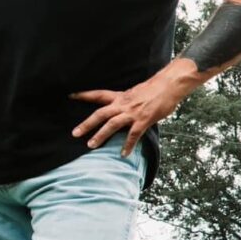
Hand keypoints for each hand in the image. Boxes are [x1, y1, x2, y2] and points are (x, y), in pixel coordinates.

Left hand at [70, 62, 193, 155]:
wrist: (170, 85)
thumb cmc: (157, 88)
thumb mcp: (137, 92)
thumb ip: (128, 101)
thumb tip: (124, 108)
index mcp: (121, 96)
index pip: (98, 95)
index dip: (84, 95)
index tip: (70, 96)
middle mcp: (123, 104)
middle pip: (100, 114)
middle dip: (87, 124)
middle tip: (75, 133)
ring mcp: (133, 113)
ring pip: (112, 124)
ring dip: (100, 135)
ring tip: (91, 145)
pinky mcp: (144, 120)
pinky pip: (133, 134)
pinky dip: (128, 145)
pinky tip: (124, 154)